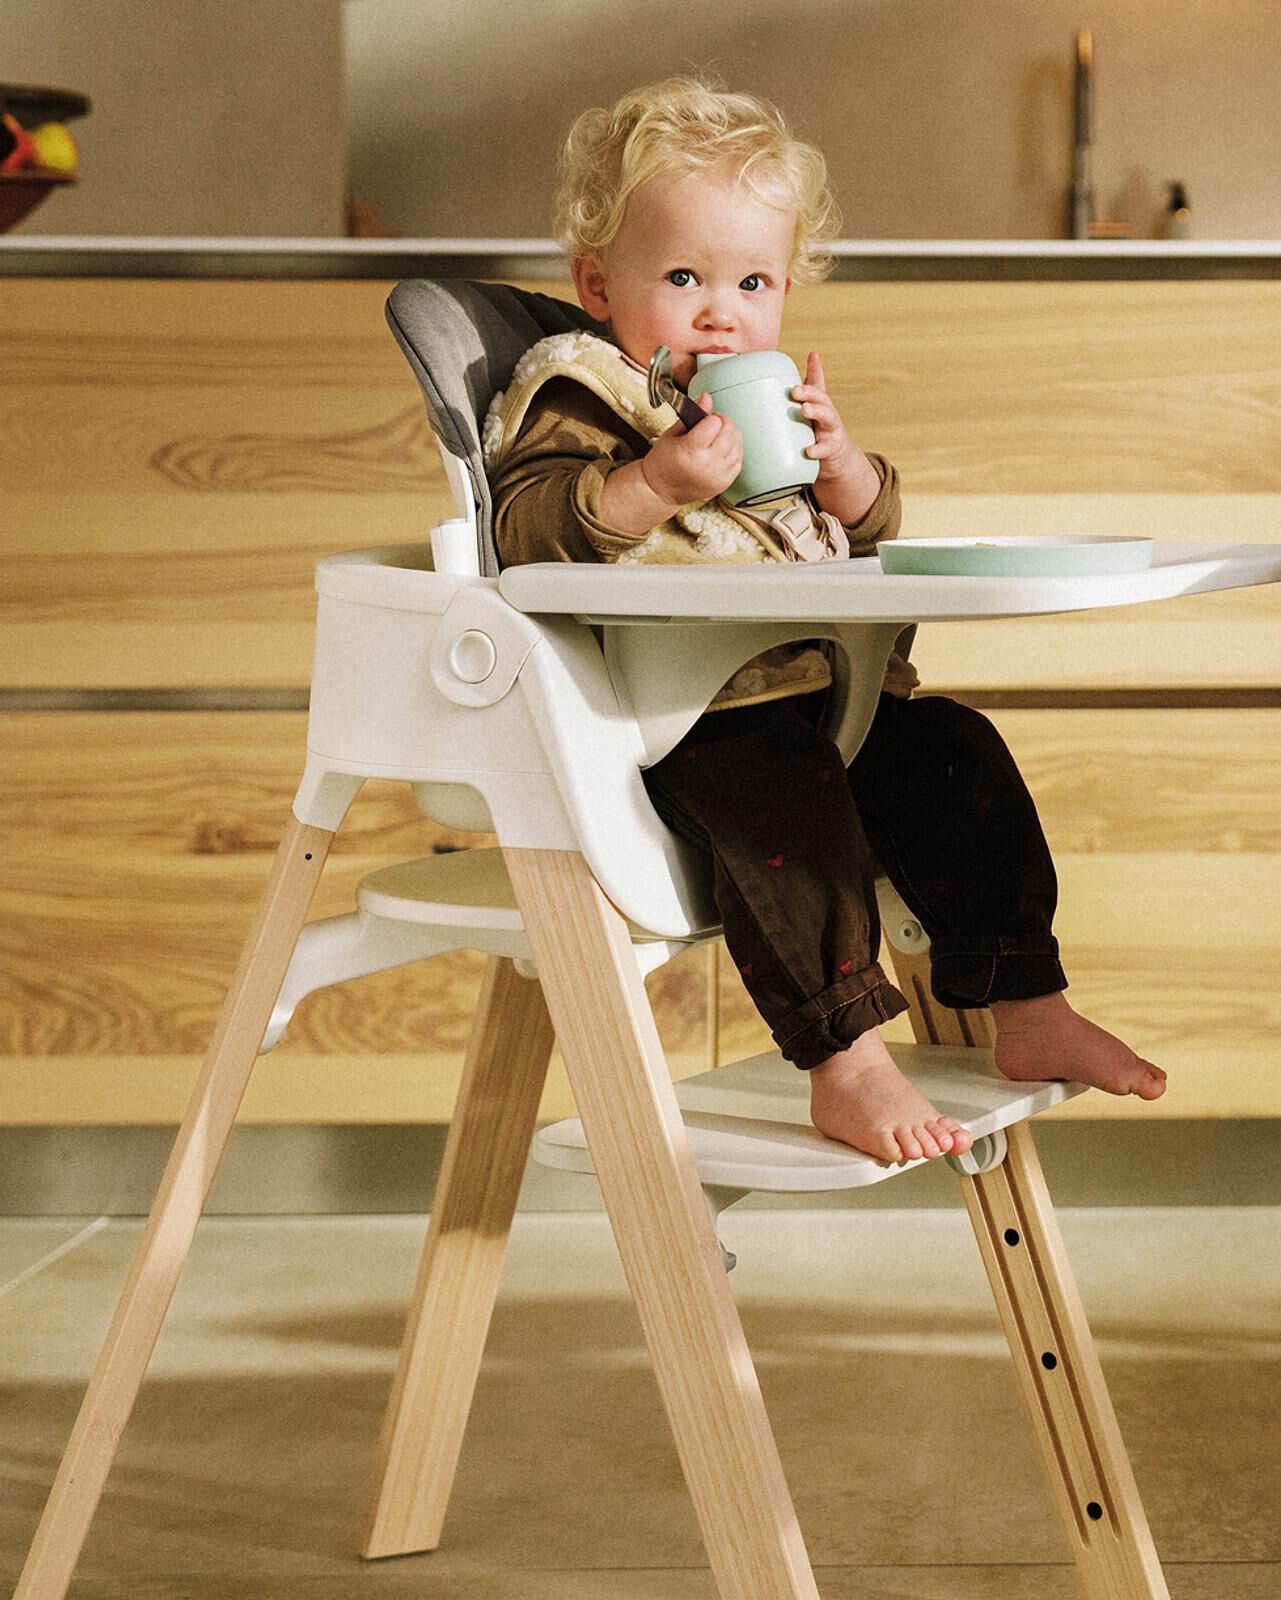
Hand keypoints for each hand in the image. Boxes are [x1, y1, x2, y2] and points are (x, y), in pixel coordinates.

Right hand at [641, 394, 742, 507]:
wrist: (661, 489)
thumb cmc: (663, 462)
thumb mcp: (672, 433)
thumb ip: (693, 414)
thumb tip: (706, 397)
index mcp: (690, 450)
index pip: (715, 422)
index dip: (711, 417)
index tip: (704, 420)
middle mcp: (706, 464)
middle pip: (729, 432)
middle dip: (723, 423)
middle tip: (713, 425)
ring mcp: (717, 475)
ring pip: (737, 445)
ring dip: (731, 436)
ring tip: (718, 437)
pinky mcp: (723, 483)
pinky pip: (739, 460)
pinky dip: (734, 451)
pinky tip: (723, 450)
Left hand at [792, 352, 881, 524]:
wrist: (837, 460)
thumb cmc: (819, 431)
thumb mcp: (813, 410)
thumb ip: (808, 388)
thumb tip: (807, 357)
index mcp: (820, 405)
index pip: (817, 386)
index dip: (814, 372)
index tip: (811, 358)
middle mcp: (827, 414)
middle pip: (822, 398)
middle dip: (810, 392)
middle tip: (795, 390)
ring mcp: (831, 431)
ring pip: (828, 418)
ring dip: (816, 412)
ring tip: (804, 409)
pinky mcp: (832, 450)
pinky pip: (825, 449)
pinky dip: (817, 449)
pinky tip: (808, 450)